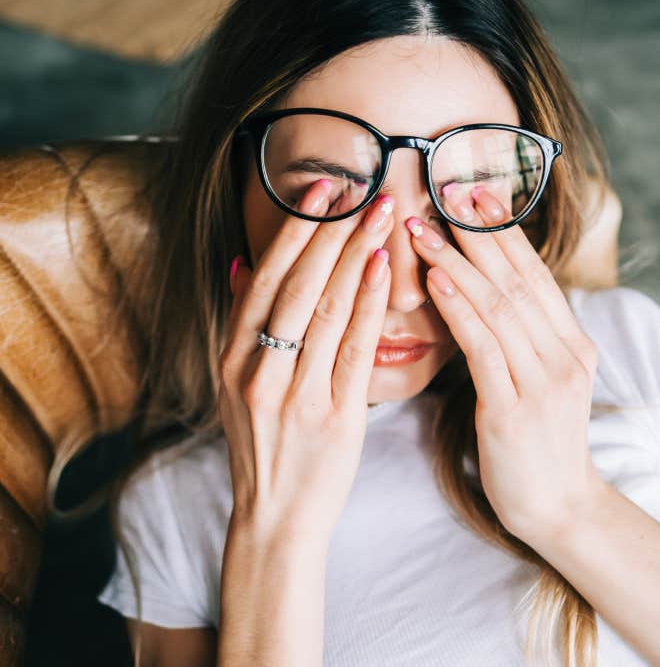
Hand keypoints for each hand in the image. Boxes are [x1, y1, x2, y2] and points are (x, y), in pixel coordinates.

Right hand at [219, 179, 394, 545]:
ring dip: (355, 254)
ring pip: (325, 309)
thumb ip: (240, 323)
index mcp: (233, 358)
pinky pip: (353, 349)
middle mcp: (258, 370)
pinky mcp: (334, 416)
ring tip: (381, 213)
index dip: (294, 230)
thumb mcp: (236, 384)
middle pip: (297, 285)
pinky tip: (382, 268)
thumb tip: (241, 263)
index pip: (264, 279)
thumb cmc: (264, 443)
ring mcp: (294, 394)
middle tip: (361, 187)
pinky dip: (367, 304)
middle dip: (330, 230)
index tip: (321, 189)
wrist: (276, 516)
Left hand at [405, 185, 607, 545]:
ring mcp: (545, 381)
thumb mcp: (540, 379)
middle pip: (517, 279)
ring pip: (498, 305)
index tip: (475, 194)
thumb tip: (486, 290)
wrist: (558, 507)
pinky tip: (434, 281)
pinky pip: (483, 347)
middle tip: (445, 191)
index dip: (504, 232)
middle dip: (479, 232)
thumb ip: (523, 336)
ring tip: (423, 228)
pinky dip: (458, 309)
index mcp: (573, 343)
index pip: (534, 274)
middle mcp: (566, 354)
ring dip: (457, 262)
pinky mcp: (515, 409)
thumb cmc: (537, 440)